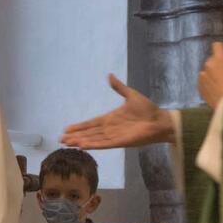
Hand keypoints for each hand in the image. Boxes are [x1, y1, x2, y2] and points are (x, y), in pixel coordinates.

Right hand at [60, 74, 174, 148]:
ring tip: (68, 143)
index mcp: (111, 118)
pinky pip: (104, 144)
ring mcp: (114, 136)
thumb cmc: (148, 109)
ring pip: (93, 139)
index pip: (91, 123)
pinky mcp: (121, 142)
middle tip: (61, 139)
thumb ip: (119, 87)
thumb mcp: (131, 95)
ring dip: (80, 141)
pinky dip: (93, 145)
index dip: (79, 126)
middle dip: (75, 136)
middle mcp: (110, 129)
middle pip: (89, 133)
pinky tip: (83, 146)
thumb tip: (110, 75)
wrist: (160, 120)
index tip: (67, 129)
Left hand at [197, 42, 222, 108]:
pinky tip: (214, 90)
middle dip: (216, 64)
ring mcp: (201, 76)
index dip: (221, 48)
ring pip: (206, 71)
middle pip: (211, 60)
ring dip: (211, 74)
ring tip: (219, 84)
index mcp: (219, 59)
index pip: (216, 45)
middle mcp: (208, 64)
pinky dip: (207, 84)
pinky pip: (203, 81)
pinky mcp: (198, 86)